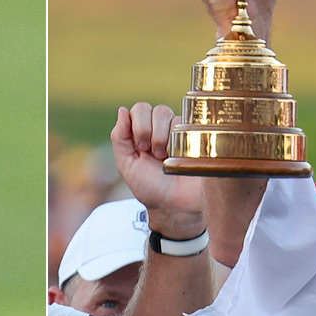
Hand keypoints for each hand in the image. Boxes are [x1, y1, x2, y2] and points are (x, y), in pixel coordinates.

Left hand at [111, 103, 204, 238]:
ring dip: (162, 138)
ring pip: (169, 115)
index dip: (138, 125)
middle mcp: (161, 129)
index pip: (139, 109)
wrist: (175, 206)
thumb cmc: (150, 187)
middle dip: (148, 131)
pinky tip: (179, 157)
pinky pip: (187, 125)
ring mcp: (179, 133)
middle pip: (154, 109)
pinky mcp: (196, 138)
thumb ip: (119, 138)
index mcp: (143, 132)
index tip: (140, 149)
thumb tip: (122, 110)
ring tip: (165, 158)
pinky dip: (179, 141)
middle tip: (152, 154)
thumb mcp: (126, 165)